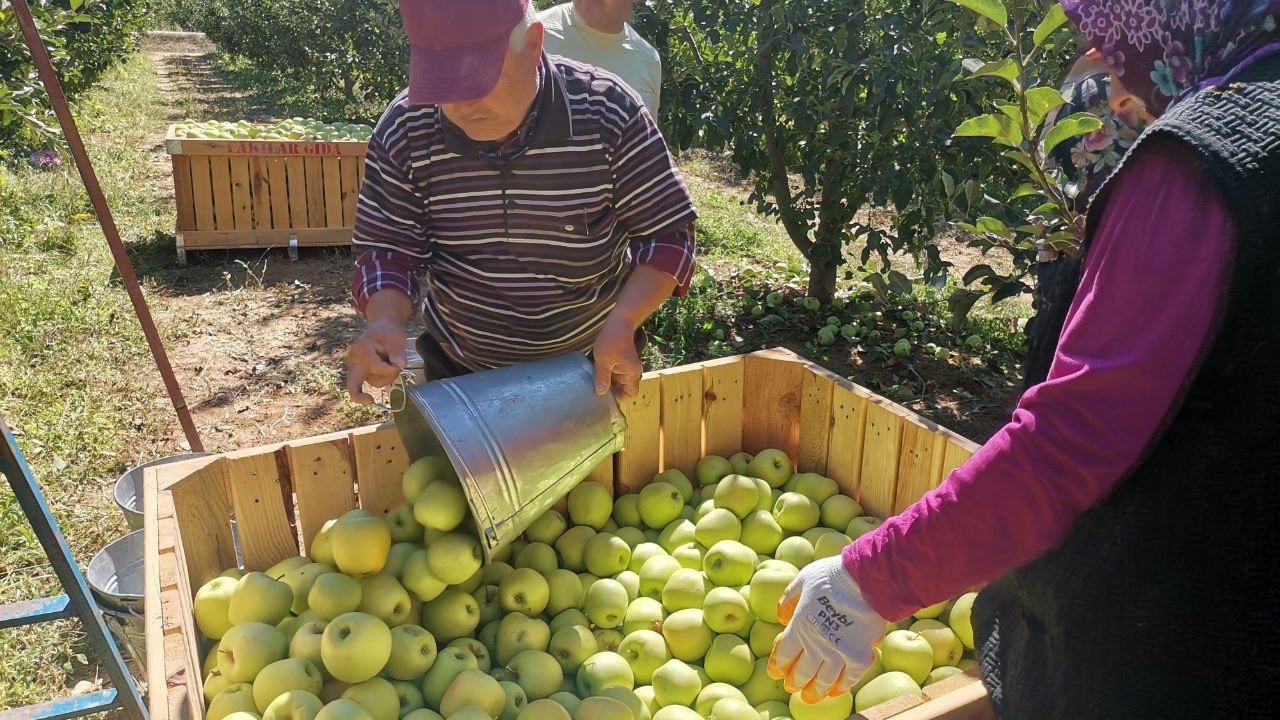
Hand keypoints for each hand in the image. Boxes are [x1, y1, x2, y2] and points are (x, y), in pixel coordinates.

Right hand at [346, 318, 407, 403]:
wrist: (382, 328)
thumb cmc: (388, 332)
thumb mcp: (396, 337)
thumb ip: (397, 351)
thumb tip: (400, 365)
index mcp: (361, 350)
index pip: (376, 368)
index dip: (391, 369)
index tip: (401, 364)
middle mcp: (355, 361)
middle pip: (353, 383)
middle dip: (358, 395)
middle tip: (370, 401)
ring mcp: (357, 368)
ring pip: (374, 382)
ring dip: (387, 376)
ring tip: (391, 360)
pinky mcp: (363, 373)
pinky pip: (374, 381)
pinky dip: (384, 376)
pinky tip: (387, 365)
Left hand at [592, 318, 641, 398]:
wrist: (619, 322)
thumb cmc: (612, 340)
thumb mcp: (604, 360)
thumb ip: (602, 377)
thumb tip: (600, 393)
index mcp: (631, 374)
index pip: (630, 394)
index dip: (619, 397)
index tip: (604, 396)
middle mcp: (632, 372)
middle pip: (623, 389)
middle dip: (611, 391)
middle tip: (595, 390)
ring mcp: (627, 367)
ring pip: (618, 382)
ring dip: (607, 382)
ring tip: (594, 382)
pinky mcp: (621, 362)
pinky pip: (615, 374)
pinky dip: (607, 375)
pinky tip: (596, 372)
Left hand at [768, 556, 885, 701]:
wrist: (865, 580)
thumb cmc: (832, 576)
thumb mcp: (802, 580)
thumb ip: (789, 599)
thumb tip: (780, 616)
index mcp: (799, 627)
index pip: (783, 654)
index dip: (778, 666)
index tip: (775, 673)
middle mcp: (816, 645)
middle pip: (801, 671)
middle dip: (794, 681)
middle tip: (791, 687)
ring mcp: (838, 654)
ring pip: (823, 681)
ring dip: (815, 691)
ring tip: (809, 697)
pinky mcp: (859, 657)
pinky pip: (849, 679)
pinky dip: (841, 687)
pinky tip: (836, 691)